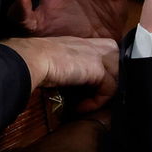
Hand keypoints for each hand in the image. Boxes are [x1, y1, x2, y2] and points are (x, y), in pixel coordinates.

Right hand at [1, 36, 119, 111]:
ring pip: (118, 78)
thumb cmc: (36, 60)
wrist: (31, 58)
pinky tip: (81, 108)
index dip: (107, 74)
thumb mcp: (60, 61)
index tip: (93, 90)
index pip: (111, 56)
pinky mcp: (98, 68)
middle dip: (112, 84)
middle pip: (120, 66)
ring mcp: (99, 55)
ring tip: (87, 105)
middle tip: (95, 99)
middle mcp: (96, 46)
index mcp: (87, 43)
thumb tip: (79, 85)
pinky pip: (108, 90)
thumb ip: (74, 67)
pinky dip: (96, 103)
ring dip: (103, 96)